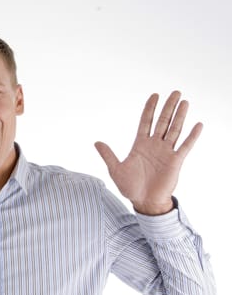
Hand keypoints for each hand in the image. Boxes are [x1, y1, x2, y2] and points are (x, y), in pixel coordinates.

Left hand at [94, 91, 202, 214]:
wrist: (144, 202)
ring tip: (184, 102)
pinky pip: (185, 146)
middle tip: (175, 92)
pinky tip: (198, 125)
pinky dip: (191, 136)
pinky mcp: (175, 161)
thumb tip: (96, 142)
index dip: (150, 109)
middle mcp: (154, 145)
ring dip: (180, 116)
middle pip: (162, 121)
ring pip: (174, 130)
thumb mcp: (115, 169)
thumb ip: (108, 155)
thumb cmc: (130, 187)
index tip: (155, 95)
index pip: (146, 121)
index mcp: (140, 145)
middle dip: (168, 107)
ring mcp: (166, 152)